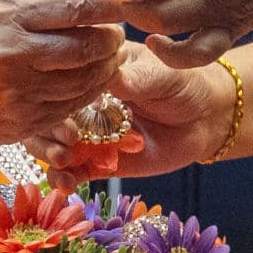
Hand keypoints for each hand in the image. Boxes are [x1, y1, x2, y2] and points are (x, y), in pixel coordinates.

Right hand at [0, 0, 128, 166]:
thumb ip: (24, 14)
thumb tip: (75, 9)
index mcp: (3, 17)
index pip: (76, 7)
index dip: (109, 8)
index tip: (120, 7)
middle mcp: (14, 52)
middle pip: (89, 46)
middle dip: (112, 41)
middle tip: (117, 38)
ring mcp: (19, 92)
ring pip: (85, 80)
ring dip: (106, 70)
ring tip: (110, 61)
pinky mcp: (21, 123)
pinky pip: (70, 108)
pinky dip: (87, 96)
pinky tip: (90, 87)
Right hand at [24, 42, 232, 178]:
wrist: (206, 118)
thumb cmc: (183, 84)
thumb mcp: (161, 75)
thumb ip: (135, 79)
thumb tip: (112, 77)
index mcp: (92, 69)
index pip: (59, 79)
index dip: (53, 95)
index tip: (64, 111)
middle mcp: (82, 100)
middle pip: (46, 114)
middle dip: (48, 130)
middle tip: (65, 142)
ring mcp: (87, 132)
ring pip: (53, 143)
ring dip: (50, 155)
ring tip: (63, 163)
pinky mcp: (98, 160)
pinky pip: (73, 171)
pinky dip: (64, 178)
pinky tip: (66, 183)